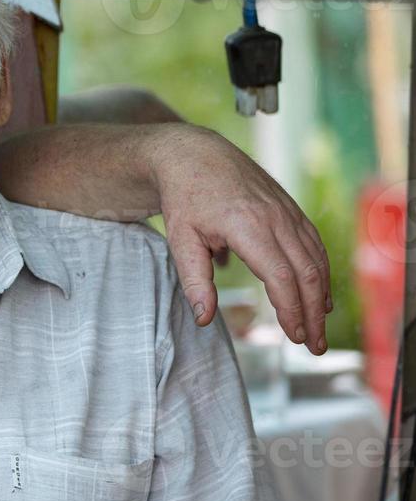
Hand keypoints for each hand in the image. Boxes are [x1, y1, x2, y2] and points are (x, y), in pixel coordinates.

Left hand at [151, 125, 331, 353]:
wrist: (194, 155)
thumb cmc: (184, 198)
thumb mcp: (179, 239)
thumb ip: (193, 280)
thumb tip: (204, 319)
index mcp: (247, 226)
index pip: (281, 277)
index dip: (291, 310)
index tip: (295, 336)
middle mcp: (275, 218)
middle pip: (307, 273)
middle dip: (314, 313)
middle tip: (314, 345)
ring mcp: (286, 211)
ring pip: (316, 259)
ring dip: (322, 295)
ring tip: (319, 326)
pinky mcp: (290, 208)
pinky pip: (313, 243)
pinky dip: (320, 270)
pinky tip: (320, 293)